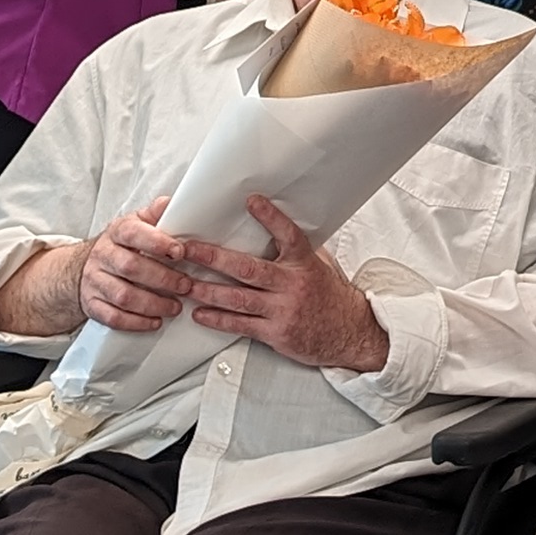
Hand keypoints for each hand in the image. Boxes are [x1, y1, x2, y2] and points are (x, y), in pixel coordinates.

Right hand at [74, 194, 194, 335]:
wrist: (86, 267)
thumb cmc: (123, 245)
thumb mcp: (137, 224)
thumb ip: (156, 214)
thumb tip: (174, 202)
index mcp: (116, 232)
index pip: (133, 233)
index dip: (157, 242)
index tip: (179, 251)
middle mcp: (103, 256)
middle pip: (131, 267)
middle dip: (162, 278)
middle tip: (186, 285)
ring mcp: (95, 281)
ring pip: (123, 296)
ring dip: (153, 304)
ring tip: (175, 307)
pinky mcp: (92, 304)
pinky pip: (113, 317)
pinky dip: (136, 322)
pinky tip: (155, 321)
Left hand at [166, 196, 388, 373]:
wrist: (350, 334)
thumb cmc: (331, 297)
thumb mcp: (320, 266)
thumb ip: (297, 249)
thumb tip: (274, 225)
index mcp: (304, 264)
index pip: (288, 235)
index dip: (271, 217)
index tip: (252, 201)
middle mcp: (292, 285)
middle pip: (248, 268)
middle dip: (213, 258)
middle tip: (188, 249)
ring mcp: (283, 310)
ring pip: (238, 298)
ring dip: (208, 291)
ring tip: (185, 284)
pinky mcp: (277, 333)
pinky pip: (242, 325)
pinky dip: (218, 319)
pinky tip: (200, 313)